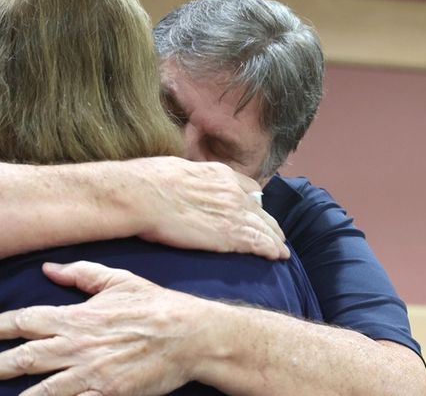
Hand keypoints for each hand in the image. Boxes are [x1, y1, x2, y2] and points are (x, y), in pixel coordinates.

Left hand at [0, 261, 214, 394]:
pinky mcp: (108, 394)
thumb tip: (48, 268)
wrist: (189, 335)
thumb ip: (80, 273)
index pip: (25, 320)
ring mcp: (92, 374)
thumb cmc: (154, 304)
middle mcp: (78, 345)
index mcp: (77, 316)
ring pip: (42, 389)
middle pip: (25, 357)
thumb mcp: (117, 279)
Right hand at [132, 157, 288, 259]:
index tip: (255, 209)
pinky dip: (271, 250)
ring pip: (264, 228)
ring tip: (281, 249)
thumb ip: (188, 179)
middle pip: (260, 210)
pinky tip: (277, 256)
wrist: (144, 195)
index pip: (247, 188)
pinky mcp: (230, 235)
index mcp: (219, 174)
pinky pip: (259, 243)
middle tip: (275, 234)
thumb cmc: (148, 182)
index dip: (253, 201)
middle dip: (269, 222)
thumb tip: (180, 183)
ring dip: (275, 239)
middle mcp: (232, 192)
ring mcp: (234, 213)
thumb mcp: (176, 170)